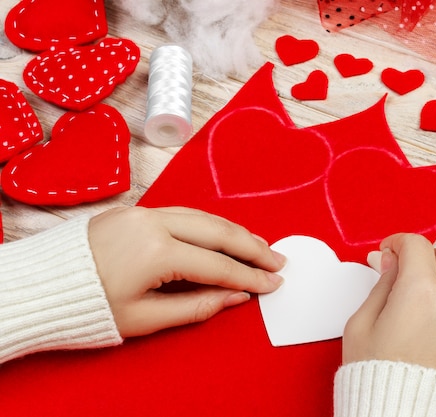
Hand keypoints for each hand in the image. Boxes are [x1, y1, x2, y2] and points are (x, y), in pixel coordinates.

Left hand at [88, 206, 285, 337]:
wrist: (45, 284)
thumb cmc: (91, 306)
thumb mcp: (146, 318)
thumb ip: (198, 306)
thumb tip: (237, 296)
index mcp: (156, 252)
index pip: (218, 265)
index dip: (250, 277)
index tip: (273, 284)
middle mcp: (155, 223)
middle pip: (218, 231)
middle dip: (253, 247)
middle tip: (278, 261)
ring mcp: (145, 212)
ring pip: (204, 216)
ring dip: (235, 232)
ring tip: (260, 246)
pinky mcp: (137, 210)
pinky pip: (185, 213)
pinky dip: (211, 224)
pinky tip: (225, 234)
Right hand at [342, 233, 435, 392]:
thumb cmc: (376, 375)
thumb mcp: (362, 323)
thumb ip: (381, 285)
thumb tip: (390, 262)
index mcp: (422, 292)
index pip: (417, 245)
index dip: (398, 242)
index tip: (387, 252)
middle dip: (423, 257)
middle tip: (401, 271)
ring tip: (413, 302)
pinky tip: (428, 324)